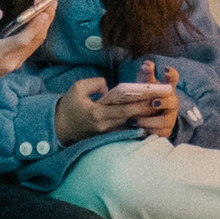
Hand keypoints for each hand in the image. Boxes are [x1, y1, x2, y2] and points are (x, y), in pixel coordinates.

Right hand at [0, 0, 55, 96]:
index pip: (22, 40)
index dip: (35, 26)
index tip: (44, 11)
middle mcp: (9, 61)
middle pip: (34, 40)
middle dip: (46, 19)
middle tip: (51, 0)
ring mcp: (13, 63)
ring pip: (35, 43)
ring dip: (43, 24)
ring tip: (47, 5)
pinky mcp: (14, 63)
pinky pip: (31, 46)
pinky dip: (37, 31)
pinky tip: (38, 18)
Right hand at [57, 69, 180, 144]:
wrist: (58, 127)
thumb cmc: (67, 105)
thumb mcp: (77, 88)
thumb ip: (95, 83)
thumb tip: (109, 87)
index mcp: (96, 113)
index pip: (123, 109)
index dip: (140, 104)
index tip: (153, 97)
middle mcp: (103, 126)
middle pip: (129, 118)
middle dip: (146, 109)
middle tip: (161, 101)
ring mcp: (104, 133)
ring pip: (127, 124)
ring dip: (142, 116)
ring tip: (157, 106)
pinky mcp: (104, 136)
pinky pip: (122, 128)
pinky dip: (133, 123)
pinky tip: (145, 117)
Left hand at [127, 61, 181, 138]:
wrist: (144, 119)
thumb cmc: (144, 97)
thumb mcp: (144, 86)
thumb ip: (145, 74)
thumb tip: (147, 64)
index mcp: (167, 88)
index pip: (173, 77)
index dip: (171, 74)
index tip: (165, 70)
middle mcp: (172, 102)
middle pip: (173, 101)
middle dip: (163, 102)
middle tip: (152, 102)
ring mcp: (170, 118)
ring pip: (164, 120)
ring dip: (149, 120)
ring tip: (134, 120)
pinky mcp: (165, 131)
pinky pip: (158, 133)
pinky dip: (147, 131)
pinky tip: (136, 129)